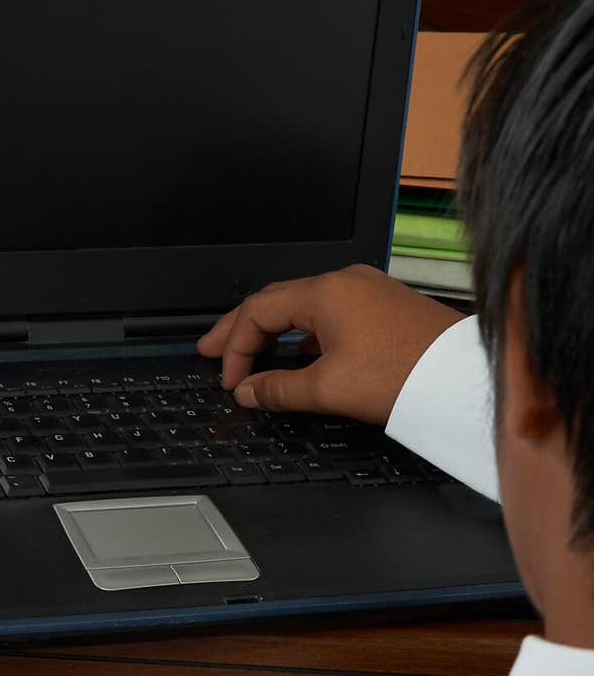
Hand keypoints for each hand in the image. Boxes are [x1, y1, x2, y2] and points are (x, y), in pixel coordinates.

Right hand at [197, 264, 463, 423]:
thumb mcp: (330, 389)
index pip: (259, 311)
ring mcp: (368, 291)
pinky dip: (306, 333)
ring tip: (252, 354)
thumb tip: (249, 392)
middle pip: (276, 301)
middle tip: (212, 350)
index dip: (235, 346)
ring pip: (304, 306)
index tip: (228, 379)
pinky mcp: (385, 308)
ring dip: (274, 330)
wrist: (463, 378)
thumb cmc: (405, 376)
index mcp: (326, 292)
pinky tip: (302, 355)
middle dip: (241, 329)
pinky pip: (331, 313)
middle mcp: (345, 282)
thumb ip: (280, 389)